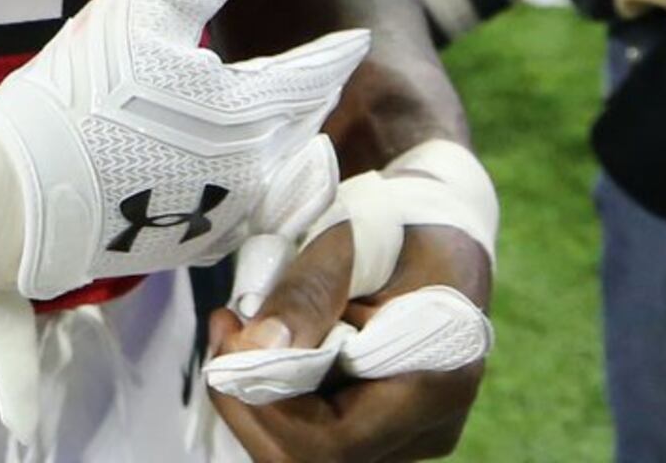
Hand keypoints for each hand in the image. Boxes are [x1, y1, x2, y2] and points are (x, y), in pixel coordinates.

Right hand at [0, 0, 364, 302]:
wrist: (19, 195)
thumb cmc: (82, 94)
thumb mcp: (139, 7)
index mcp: (250, 117)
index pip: (312, 76)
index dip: (335, 52)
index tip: (357, 39)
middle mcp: (251, 176)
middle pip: (300, 127)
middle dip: (313, 97)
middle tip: (322, 76)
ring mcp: (220, 220)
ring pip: (277, 174)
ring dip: (287, 144)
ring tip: (286, 124)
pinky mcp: (186, 248)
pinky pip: (242, 212)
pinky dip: (252, 186)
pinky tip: (235, 175)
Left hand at [206, 210, 489, 460]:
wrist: (439, 230)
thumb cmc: (402, 226)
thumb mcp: (351, 240)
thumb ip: (308, 292)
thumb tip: (256, 350)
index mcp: (440, 381)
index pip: (335, 442)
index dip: (268, 405)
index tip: (232, 337)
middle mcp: (429, 426)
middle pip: (315, 458)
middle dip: (251, 403)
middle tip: (225, 329)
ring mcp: (407, 436)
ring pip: (307, 452)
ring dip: (258, 399)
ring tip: (239, 329)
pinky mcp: (382, 429)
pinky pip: (314, 434)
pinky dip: (276, 397)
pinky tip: (265, 345)